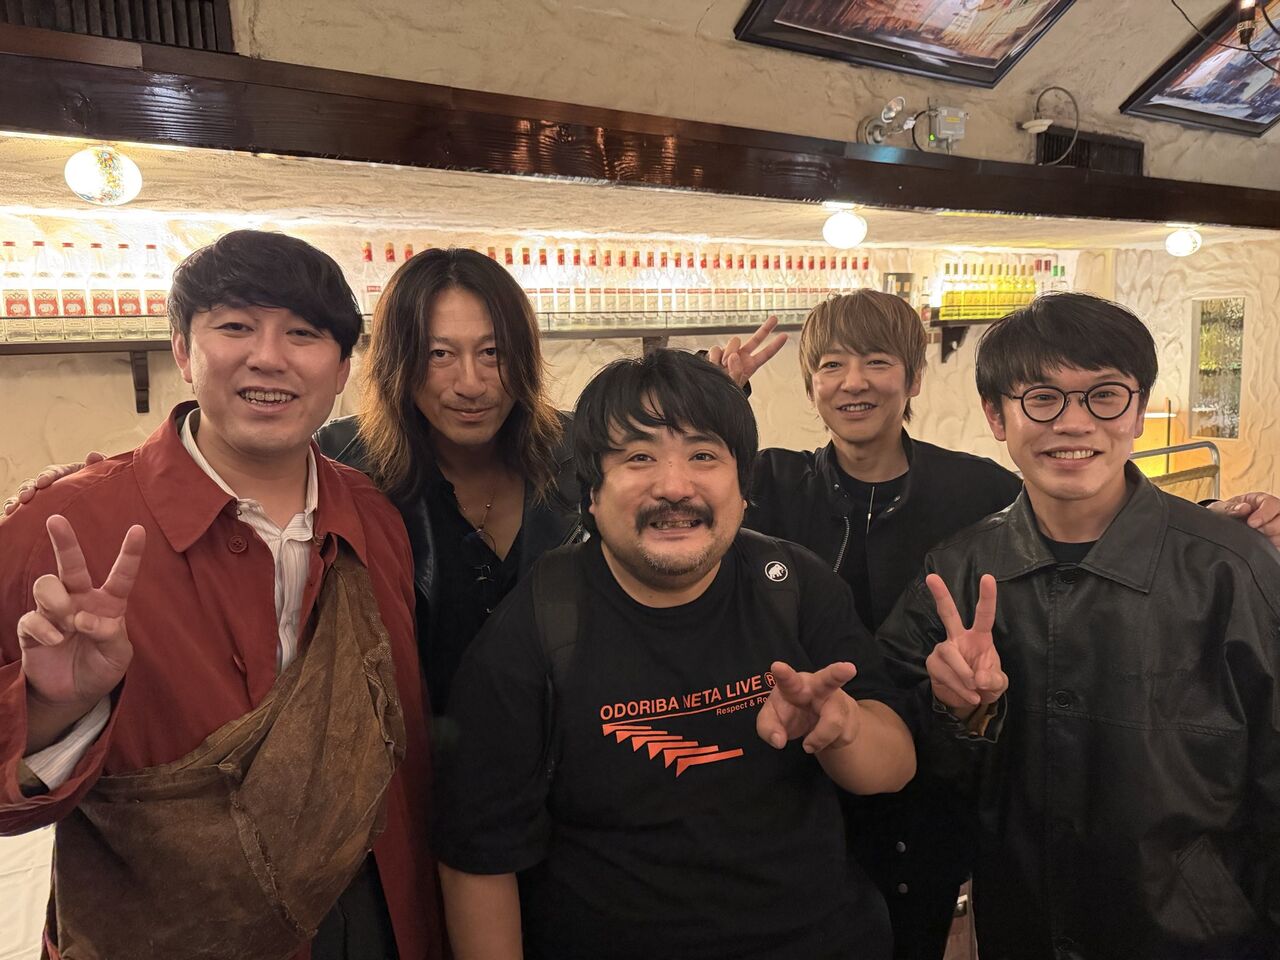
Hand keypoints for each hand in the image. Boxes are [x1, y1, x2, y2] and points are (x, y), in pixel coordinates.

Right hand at [3, 452, 104, 515]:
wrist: (101, 509)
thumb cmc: (100, 490)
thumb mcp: (101, 478)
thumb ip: (98, 466)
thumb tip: (93, 456)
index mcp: (65, 475)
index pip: (53, 472)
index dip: (47, 476)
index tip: (43, 482)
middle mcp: (49, 485)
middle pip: (33, 484)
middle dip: (27, 489)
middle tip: (25, 498)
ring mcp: (42, 499)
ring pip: (23, 497)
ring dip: (15, 502)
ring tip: (11, 510)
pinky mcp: (37, 513)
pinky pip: (22, 513)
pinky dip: (13, 516)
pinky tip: (7, 520)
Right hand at [18, 515, 145, 714]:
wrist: (74, 694)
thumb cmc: (101, 667)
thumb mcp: (118, 656)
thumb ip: (110, 635)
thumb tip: (84, 619)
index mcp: (109, 603)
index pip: (121, 575)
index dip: (130, 553)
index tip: (138, 529)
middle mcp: (80, 600)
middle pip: (71, 565)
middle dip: (64, 541)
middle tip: (55, 520)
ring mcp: (54, 612)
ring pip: (46, 584)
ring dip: (56, 600)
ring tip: (67, 622)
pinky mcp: (33, 629)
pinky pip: (32, 618)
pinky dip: (44, 629)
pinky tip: (55, 641)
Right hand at [707, 315, 787, 386]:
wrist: (708, 389)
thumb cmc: (723, 390)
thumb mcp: (733, 386)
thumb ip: (736, 372)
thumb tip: (733, 356)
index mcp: (750, 366)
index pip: (765, 354)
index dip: (775, 345)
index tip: (785, 335)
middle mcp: (741, 356)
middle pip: (756, 339)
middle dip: (766, 328)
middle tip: (775, 318)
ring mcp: (729, 352)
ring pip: (734, 341)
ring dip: (728, 352)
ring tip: (723, 367)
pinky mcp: (717, 352)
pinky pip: (717, 348)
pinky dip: (715, 357)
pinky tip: (714, 365)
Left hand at [757, 660, 859, 753]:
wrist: (813, 718)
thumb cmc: (789, 711)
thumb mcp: (771, 719)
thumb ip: (768, 729)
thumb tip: (779, 741)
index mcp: (795, 685)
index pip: (788, 680)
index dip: (782, 674)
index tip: (776, 666)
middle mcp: (819, 687)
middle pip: (831, 678)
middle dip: (839, 673)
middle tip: (848, 668)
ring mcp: (839, 698)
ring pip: (835, 723)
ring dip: (821, 739)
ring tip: (811, 741)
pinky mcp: (853, 712)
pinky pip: (844, 736)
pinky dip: (832, 744)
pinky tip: (826, 735)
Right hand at [924, 573, 1006, 714]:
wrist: (966, 701)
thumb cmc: (985, 684)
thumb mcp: (998, 683)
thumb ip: (993, 679)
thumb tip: (977, 678)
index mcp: (979, 637)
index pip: (984, 615)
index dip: (986, 597)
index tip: (988, 577)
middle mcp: (959, 638)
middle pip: (948, 613)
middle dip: (941, 595)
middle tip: (931, 577)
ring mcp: (944, 649)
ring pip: (950, 653)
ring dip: (964, 674)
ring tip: (974, 689)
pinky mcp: (933, 663)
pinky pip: (944, 673)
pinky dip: (959, 687)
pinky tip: (968, 695)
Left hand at [1208, 492, 1279, 549]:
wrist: (1221, 528)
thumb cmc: (1225, 515)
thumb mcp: (1222, 509)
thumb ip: (1231, 508)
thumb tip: (1244, 508)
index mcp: (1260, 501)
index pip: (1272, 504)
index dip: (1264, 514)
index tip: (1252, 523)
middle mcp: (1272, 512)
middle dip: (1270, 527)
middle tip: (1257, 532)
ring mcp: (1275, 525)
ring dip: (1273, 538)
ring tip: (1258, 539)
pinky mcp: (1276, 538)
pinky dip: (1274, 546)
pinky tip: (1263, 546)